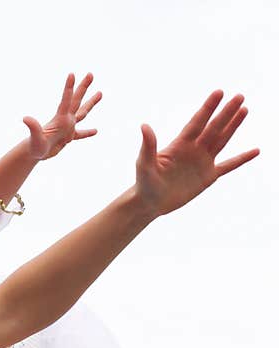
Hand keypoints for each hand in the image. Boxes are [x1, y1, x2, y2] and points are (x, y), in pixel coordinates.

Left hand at [24, 72, 101, 160]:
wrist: (33, 154)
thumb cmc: (34, 146)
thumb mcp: (35, 138)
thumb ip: (33, 127)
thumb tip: (25, 118)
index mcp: (60, 119)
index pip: (66, 100)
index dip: (69, 87)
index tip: (72, 74)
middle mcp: (65, 120)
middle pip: (76, 100)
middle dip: (83, 87)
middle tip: (90, 74)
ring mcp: (67, 127)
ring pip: (82, 113)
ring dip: (90, 103)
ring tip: (100, 93)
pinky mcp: (68, 137)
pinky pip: (80, 134)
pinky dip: (87, 133)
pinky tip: (95, 131)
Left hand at [134, 90, 258, 217]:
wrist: (150, 203)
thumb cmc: (144, 183)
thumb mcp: (144, 164)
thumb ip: (148, 146)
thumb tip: (144, 126)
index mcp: (179, 145)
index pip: (197, 122)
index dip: (208, 108)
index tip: (219, 93)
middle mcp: (193, 150)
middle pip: (213, 127)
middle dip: (226, 112)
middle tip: (239, 96)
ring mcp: (202, 162)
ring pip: (222, 140)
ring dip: (233, 126)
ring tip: (244, 109)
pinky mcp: (208, 177)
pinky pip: (229, 166)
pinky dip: (242, 159)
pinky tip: (255, 151)